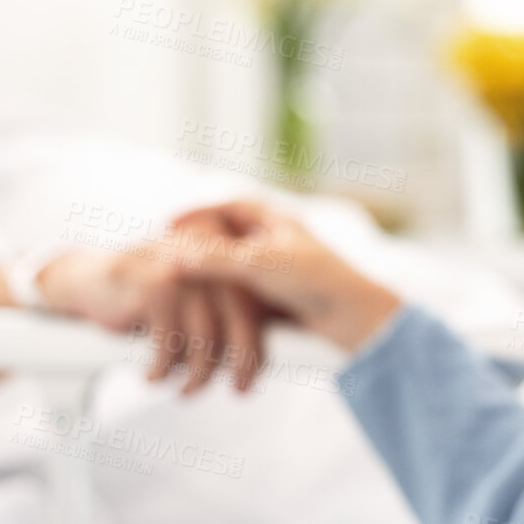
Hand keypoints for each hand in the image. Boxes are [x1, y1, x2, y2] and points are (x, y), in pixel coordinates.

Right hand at [36, 246, 267, 393]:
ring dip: (197, 375)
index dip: (257, 348)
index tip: (250, 379)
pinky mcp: (154, 289)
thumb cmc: (145, 295)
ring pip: (205, 339)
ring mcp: (180, 272)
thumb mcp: (191, 296)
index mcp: (220, 255)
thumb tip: (254, 360)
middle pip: (238, 322)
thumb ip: (223, 312)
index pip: (254, 307)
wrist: (89, 280)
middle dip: (240, 364)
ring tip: (186, 390)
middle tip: (237, 391)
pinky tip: (151, 377)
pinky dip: (162, 370)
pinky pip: (170, 345)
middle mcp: (205, 257)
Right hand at [168, 199, 401, 353]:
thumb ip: (217, 260)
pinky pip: (246, 292)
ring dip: (213, 274)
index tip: (168, 223)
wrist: (356, 317)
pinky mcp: (283, 295)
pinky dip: (226, 297)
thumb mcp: (260, 265)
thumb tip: (175, 257)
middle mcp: (278, 238)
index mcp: (275, 218)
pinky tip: (205, 308)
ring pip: (237, 267)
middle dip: (201, 244)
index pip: (228, 206)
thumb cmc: (314, 281)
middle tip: (169, 251)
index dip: (196, 213)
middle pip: (230, 235)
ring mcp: (280, 268)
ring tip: (181, 282)